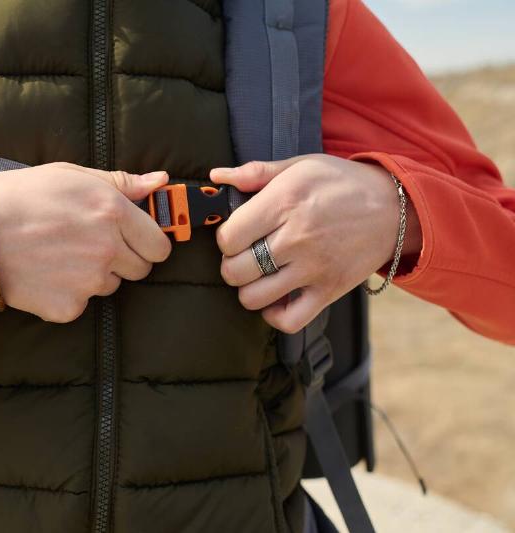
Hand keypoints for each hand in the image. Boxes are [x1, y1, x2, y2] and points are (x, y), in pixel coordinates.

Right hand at [0, 162, 171, 322]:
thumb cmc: (23, 196)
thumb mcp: (72, 175)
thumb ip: (122, 182)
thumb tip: (161, 183)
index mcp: (113, 212)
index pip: (160, 245)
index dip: (148, 242)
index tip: (135, 240)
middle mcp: (107, 249)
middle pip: (141, 269)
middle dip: (124, 259)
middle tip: (90, 245)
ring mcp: (88, 282)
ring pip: (110, 286)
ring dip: (95, 275)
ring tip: (60, 255)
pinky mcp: (67, 307)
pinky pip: (81, 303)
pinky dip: (68, 294)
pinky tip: (46, 274)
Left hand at [210, 154, 421, 333]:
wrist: (394, 208)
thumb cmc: (341, 184)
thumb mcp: (300, 165)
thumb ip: (255, 172)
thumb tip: (216, 177)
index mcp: (284, 203)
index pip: (228, 238)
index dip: (225, 238)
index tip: (237, 234)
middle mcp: (296, 238)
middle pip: (235, 270)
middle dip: (232, 264)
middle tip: (245, 255)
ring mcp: (313, 268)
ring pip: (254, 297)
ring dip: (249, 289)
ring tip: (258, 275)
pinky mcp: (329, 291)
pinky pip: (288, 320)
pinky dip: (274, 315)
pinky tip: (275, 297)